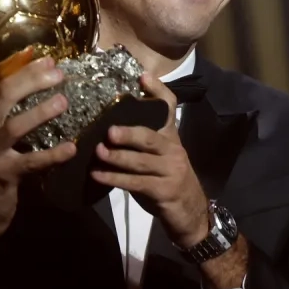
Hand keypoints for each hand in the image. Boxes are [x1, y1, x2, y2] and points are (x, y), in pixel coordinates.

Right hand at [0, 56, 76, 284]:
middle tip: (59, 73)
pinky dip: (52, 155)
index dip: (25, 70)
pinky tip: (71, 149)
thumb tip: (38, 91)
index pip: (1, 85)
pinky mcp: (1, 175)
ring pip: (14, 126)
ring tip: (63, 101)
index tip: (50, 59)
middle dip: (32, 81)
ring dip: (40, 112)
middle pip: (5, 97)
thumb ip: (9, 117)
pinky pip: (30, 162)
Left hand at [91, 74, 209, 248]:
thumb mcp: (157, 157)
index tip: (142, 76)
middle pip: (151, 137)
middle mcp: (173, 150)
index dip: (157, 91)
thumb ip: (141, 142)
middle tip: (109, 131)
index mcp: (170, 136)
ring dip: (118, 158)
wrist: (190, 212)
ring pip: (142, 162)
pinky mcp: (164, 191)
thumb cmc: (167, 179)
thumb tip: (107, 126)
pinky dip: (115, 179)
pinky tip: (98, 176)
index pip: (168, 107)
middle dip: (130, 133)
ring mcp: (170, 171)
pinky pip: (136, 184)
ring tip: (99, 152)